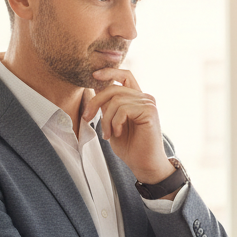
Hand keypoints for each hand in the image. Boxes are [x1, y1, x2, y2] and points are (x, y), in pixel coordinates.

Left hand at [80, 68, 175, 183]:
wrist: (144, 164)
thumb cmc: (130, 147)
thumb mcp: (112, 122)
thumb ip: (108, 106)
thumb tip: (96, 86)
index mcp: (136, 98)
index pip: (125, 75)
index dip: (109, 71)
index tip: (94, 75)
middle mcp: (144, 98)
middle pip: (114, 88)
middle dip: (95, 102)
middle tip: (86, 118)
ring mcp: (148, 104)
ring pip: (116, 100)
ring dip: (106, 119)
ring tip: (107, 134)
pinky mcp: (149, 112)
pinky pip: (123, 109)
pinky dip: (115, 122)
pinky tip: (117, 133)